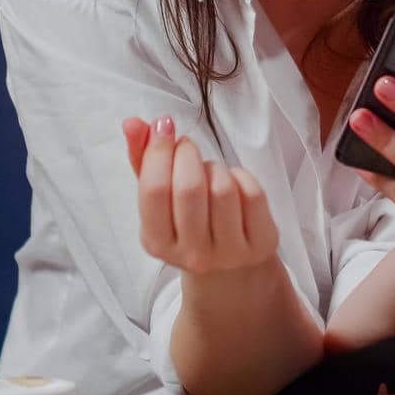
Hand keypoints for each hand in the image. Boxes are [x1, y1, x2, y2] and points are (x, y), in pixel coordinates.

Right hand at [119, 116, 279, 273]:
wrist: (230, 271)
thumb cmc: (188, 223)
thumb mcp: (160, 200)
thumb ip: (142, 160)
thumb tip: (133, 123)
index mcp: (157, 243)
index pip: (153, 190)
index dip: (158, 150)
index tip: (164, 126)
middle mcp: (192, 254)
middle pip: (189, 188)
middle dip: (187, 153)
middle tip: (186, 145)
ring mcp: (229, 252)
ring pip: (222, 188)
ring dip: (214, 166)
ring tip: (209, 170)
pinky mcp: (261, 244)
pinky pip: (252, 193)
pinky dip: (241, 176)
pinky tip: (233, 182)